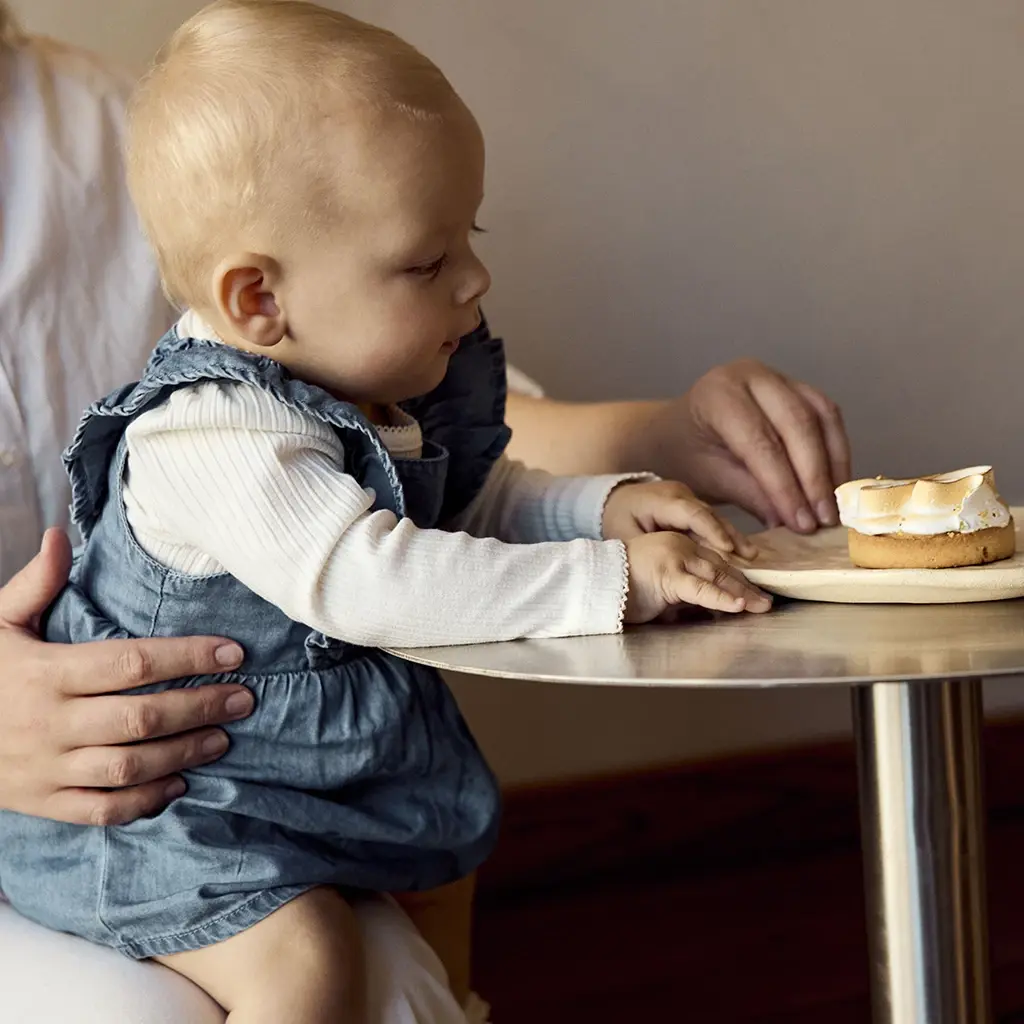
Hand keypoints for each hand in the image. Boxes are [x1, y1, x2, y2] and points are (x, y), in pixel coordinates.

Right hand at [0, 529, 253, 825]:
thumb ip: (33, 585)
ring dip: (183, 752)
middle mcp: (50, 722)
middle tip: (244, 698)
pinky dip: (143, 802)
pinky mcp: (44, 802)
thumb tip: (59, 536)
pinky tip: (178, 784)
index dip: (188, 656)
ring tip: (224, 738)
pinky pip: (101, 809)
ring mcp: (47, 767)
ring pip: (128, 766)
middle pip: (140, 717)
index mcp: (45, 672)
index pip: (131, 663)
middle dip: (200, 706)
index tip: (233, 652)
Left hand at [603, 479, 756, 557]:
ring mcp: (688, 499)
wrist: (615, 500)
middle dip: (730, 535)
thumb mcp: (626, 536)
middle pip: (709, 515)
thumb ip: (648, 550)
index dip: (711, 530)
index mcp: (660, 499)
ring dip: (733, 537)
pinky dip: (724, 537)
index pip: (691, 514)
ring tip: (751, 556)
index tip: (727, 548)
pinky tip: (741, 553)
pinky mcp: (692, 507)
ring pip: (714, 518)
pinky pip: (711, 522)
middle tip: (749, 556)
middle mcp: (679, 495)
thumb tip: (671, 569)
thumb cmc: (618, 520)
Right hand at [624, 532, 771, 622]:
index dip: (738, 579)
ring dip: (742, 593)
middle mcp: (681, 546)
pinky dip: (721, 598)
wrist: (596, 580)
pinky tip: (738, 605)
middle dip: (747, 587)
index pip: (715, 562)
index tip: (755, 593)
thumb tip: (709, 607)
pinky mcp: (668, 576)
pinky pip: (701, 589)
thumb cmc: (623, 586)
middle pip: (722, 568)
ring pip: (717, 576)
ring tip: (761, 606)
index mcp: (679, 545)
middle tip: (766, 602)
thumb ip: (686, 591)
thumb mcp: (662, 586)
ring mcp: (675, 558)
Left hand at [638, 360, 850, 532]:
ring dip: (833, 464)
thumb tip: (794, 522)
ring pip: (821, 417)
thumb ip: (751, 495)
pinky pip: (827, 417)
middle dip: (814, 477)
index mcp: (719, 394)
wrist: (677, 432)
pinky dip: (836, 452)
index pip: (761, 443)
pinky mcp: (798, 388)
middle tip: (824, 519)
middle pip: (797, 424)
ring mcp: (778, 377)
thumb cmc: (686, 456)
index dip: (785, 486)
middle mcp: (752, 376)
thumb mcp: (709, 479)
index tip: (802, 524)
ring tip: (835, 507)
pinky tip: (837, 486)